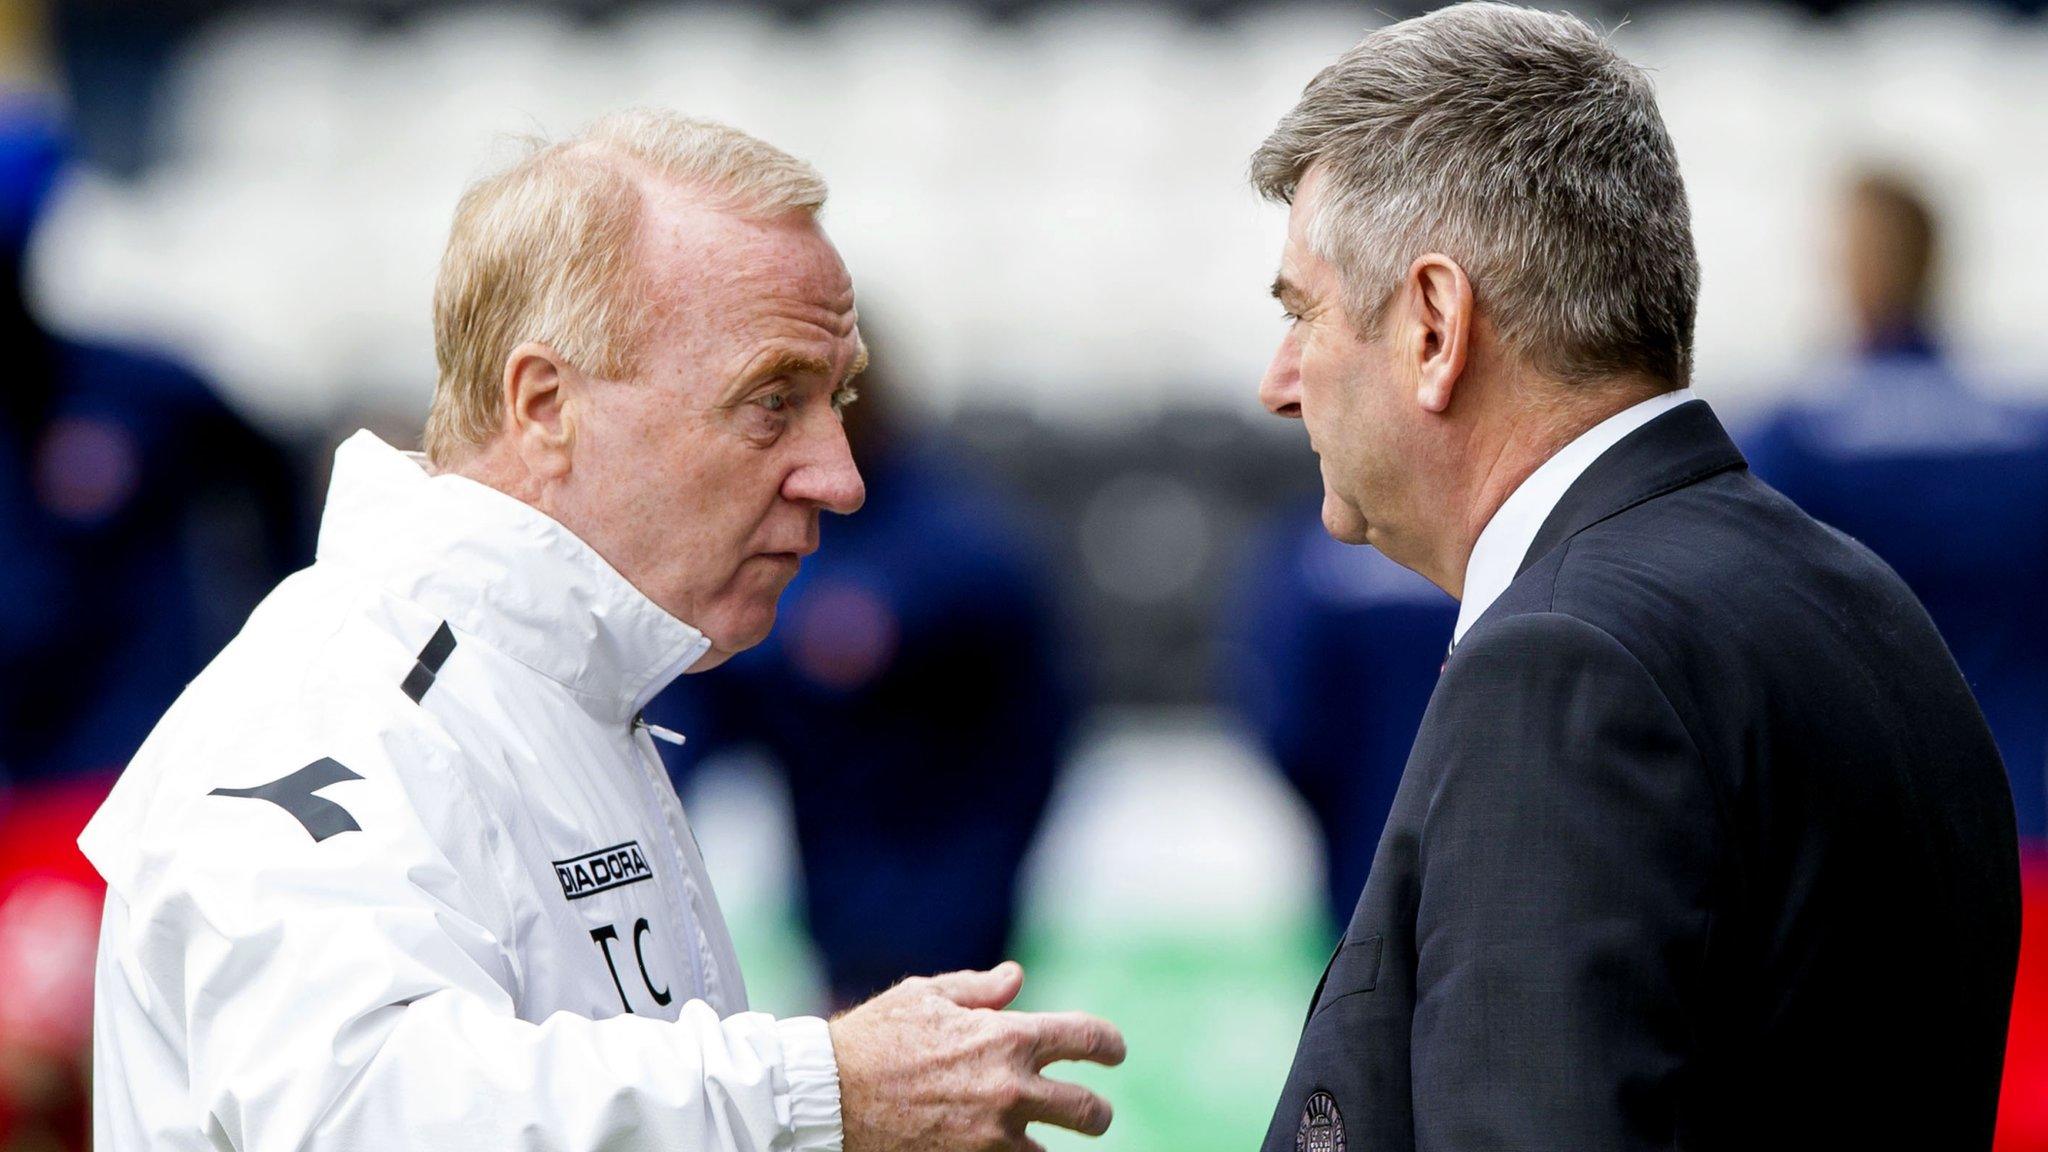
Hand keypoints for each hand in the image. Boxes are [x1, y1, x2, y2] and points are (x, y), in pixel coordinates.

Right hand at [830, 961, 1125, 1151]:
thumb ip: (979, 990)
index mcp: (1008, 1037)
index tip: (1114, 1053)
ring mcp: (994, 1138)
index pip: (1088, 1039)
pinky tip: (1001, 1151)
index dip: (1110, 1046)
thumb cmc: (873, 1037)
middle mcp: (1012, 1090)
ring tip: (1033, 1141)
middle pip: (1089, 1111)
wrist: (828, 1096)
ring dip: (1046, 1147)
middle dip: (1096, 1113)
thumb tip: (1016, 978)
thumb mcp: (925, 996)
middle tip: (1091, 1114)